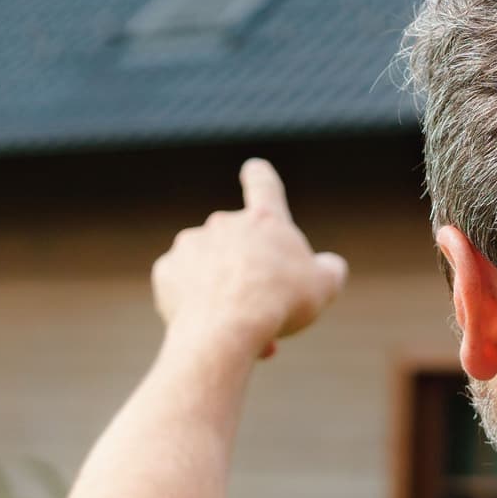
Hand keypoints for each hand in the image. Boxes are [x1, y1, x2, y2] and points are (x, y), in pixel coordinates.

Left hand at [151, 159, 347, 358]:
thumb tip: (330, 266)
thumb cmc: (279, 303)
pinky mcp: (166, 271)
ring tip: (239, 328)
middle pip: (238, 244)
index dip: (260, 176)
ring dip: (223, 292)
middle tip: (263, 310)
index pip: (263, 184)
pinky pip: (183, 286)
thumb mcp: (324, 286)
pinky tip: (209, 325)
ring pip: (210, 269)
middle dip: (249, 274)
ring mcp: (191, 244)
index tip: (253, 170)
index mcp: (264, 220)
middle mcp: (223, 223)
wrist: (226, 328)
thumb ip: (330, 270)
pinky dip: (195, 303)